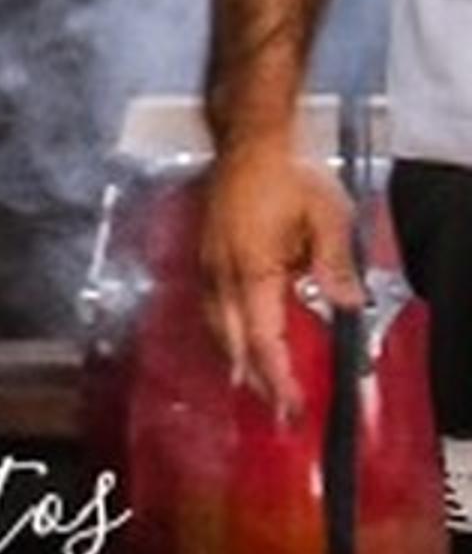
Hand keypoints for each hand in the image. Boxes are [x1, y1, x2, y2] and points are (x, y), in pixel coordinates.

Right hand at [194, 138, 358, 423]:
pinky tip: (237, 338)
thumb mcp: (327, 218)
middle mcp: (222, 273)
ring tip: (256, 384)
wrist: (248, 143)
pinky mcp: (206, 253)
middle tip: (277, 410)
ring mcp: (209, 263)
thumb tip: (348, 306)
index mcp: (251, 270)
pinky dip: (226, 333)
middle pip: (232, 341)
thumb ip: (334, 265)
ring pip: (217, 326)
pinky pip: (212, 306)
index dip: (277, 378)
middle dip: (254, 379)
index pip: (262, 339)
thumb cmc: (287, 176)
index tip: (291, 407)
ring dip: (236, 358)